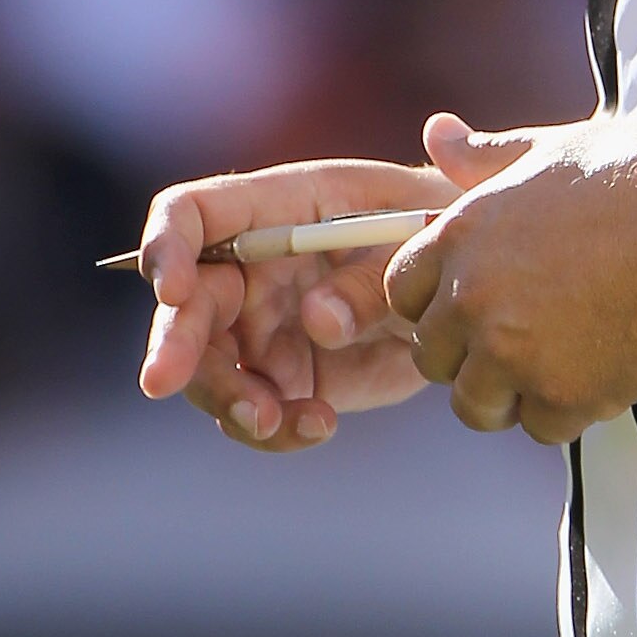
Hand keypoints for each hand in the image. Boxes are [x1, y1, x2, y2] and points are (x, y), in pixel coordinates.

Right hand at [134, 158, 447, 451]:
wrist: (473, 288)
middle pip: (186, 302)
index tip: (172, 290)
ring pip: (210, 369)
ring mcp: (264, 326)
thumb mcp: (419, 242)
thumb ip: (369, 281)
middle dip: (172, 342)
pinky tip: (319, 426)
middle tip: (163, 382)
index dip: (168, 245)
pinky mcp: (288, 378)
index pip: (193, 212)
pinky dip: (276, 429)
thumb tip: (318, 323)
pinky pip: (257, 412)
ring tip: (270, 420)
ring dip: (226, 399)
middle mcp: (254, 267)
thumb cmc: (440, 235)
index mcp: (278, 207)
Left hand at [387, 112, 636, 441]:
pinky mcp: (562, 395)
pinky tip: (601, 374)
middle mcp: (475, 298)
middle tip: (520, 343)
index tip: (469, 307)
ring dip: (511, 396)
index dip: (434, 303)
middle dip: (468, 358)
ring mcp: (513, 353)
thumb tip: (440, 136)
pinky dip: (569, 412)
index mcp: (464, 236)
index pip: (402, 291)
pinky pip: (542, 428)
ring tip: (558, 368)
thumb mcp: (555, 149)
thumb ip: (488, 155)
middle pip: (431, 358)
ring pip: (477, 406)